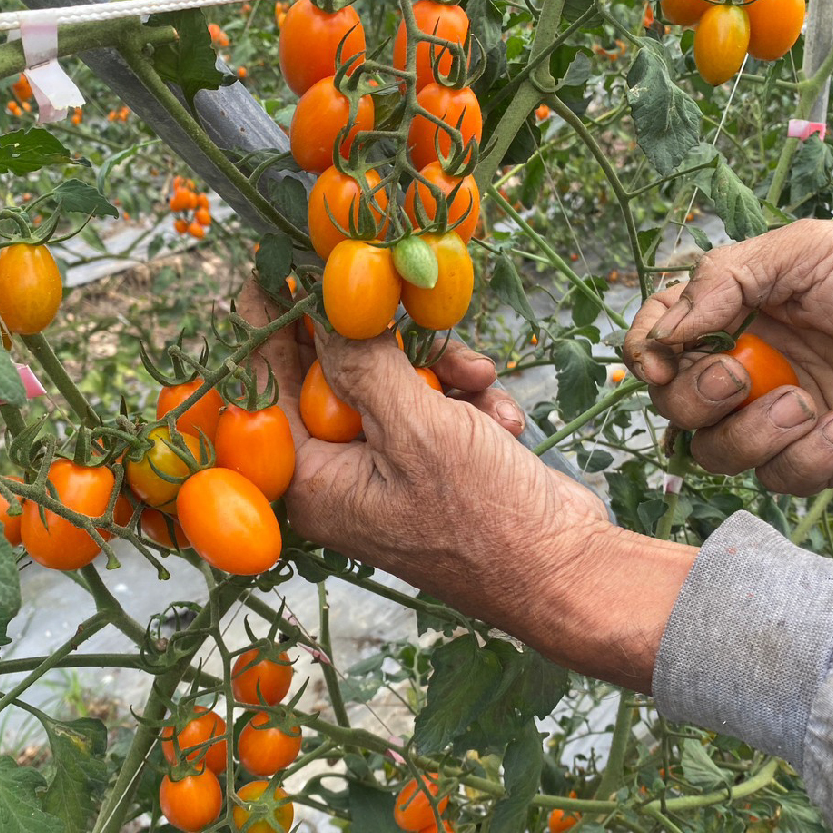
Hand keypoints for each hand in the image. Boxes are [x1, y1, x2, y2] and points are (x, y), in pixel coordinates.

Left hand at [237, 278, 694, 690]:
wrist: (565, 569)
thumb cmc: (483, 516)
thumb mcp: (416, 429)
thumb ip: (362, 363)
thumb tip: (321, 307)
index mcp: (314, 479)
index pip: (267, 385)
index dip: (271, 321)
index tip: (278, 263)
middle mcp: (343, 475)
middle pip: (336, 375)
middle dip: (383, 342)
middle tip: (400, 293)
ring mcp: (392, 468)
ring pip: (395, 382)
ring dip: (441, 372)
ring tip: (478, 382)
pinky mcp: (436, 462)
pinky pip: (434, 406)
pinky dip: (468, 403)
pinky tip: (502, 418)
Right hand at [624, 220, 832, 494]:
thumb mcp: (809, 250)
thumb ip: (725, 278)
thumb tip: (665, 330)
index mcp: (742, 314)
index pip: (664, 340)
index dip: (647, 356)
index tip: (662, 364)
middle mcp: (754, 367)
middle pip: (678, 407)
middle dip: (699, 400)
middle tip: (742, 378)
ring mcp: (784, 417)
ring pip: (719, 454)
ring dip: (754, 435)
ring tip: (809, 404)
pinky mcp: (821, 459)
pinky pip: (780, 480)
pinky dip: (809, 458)